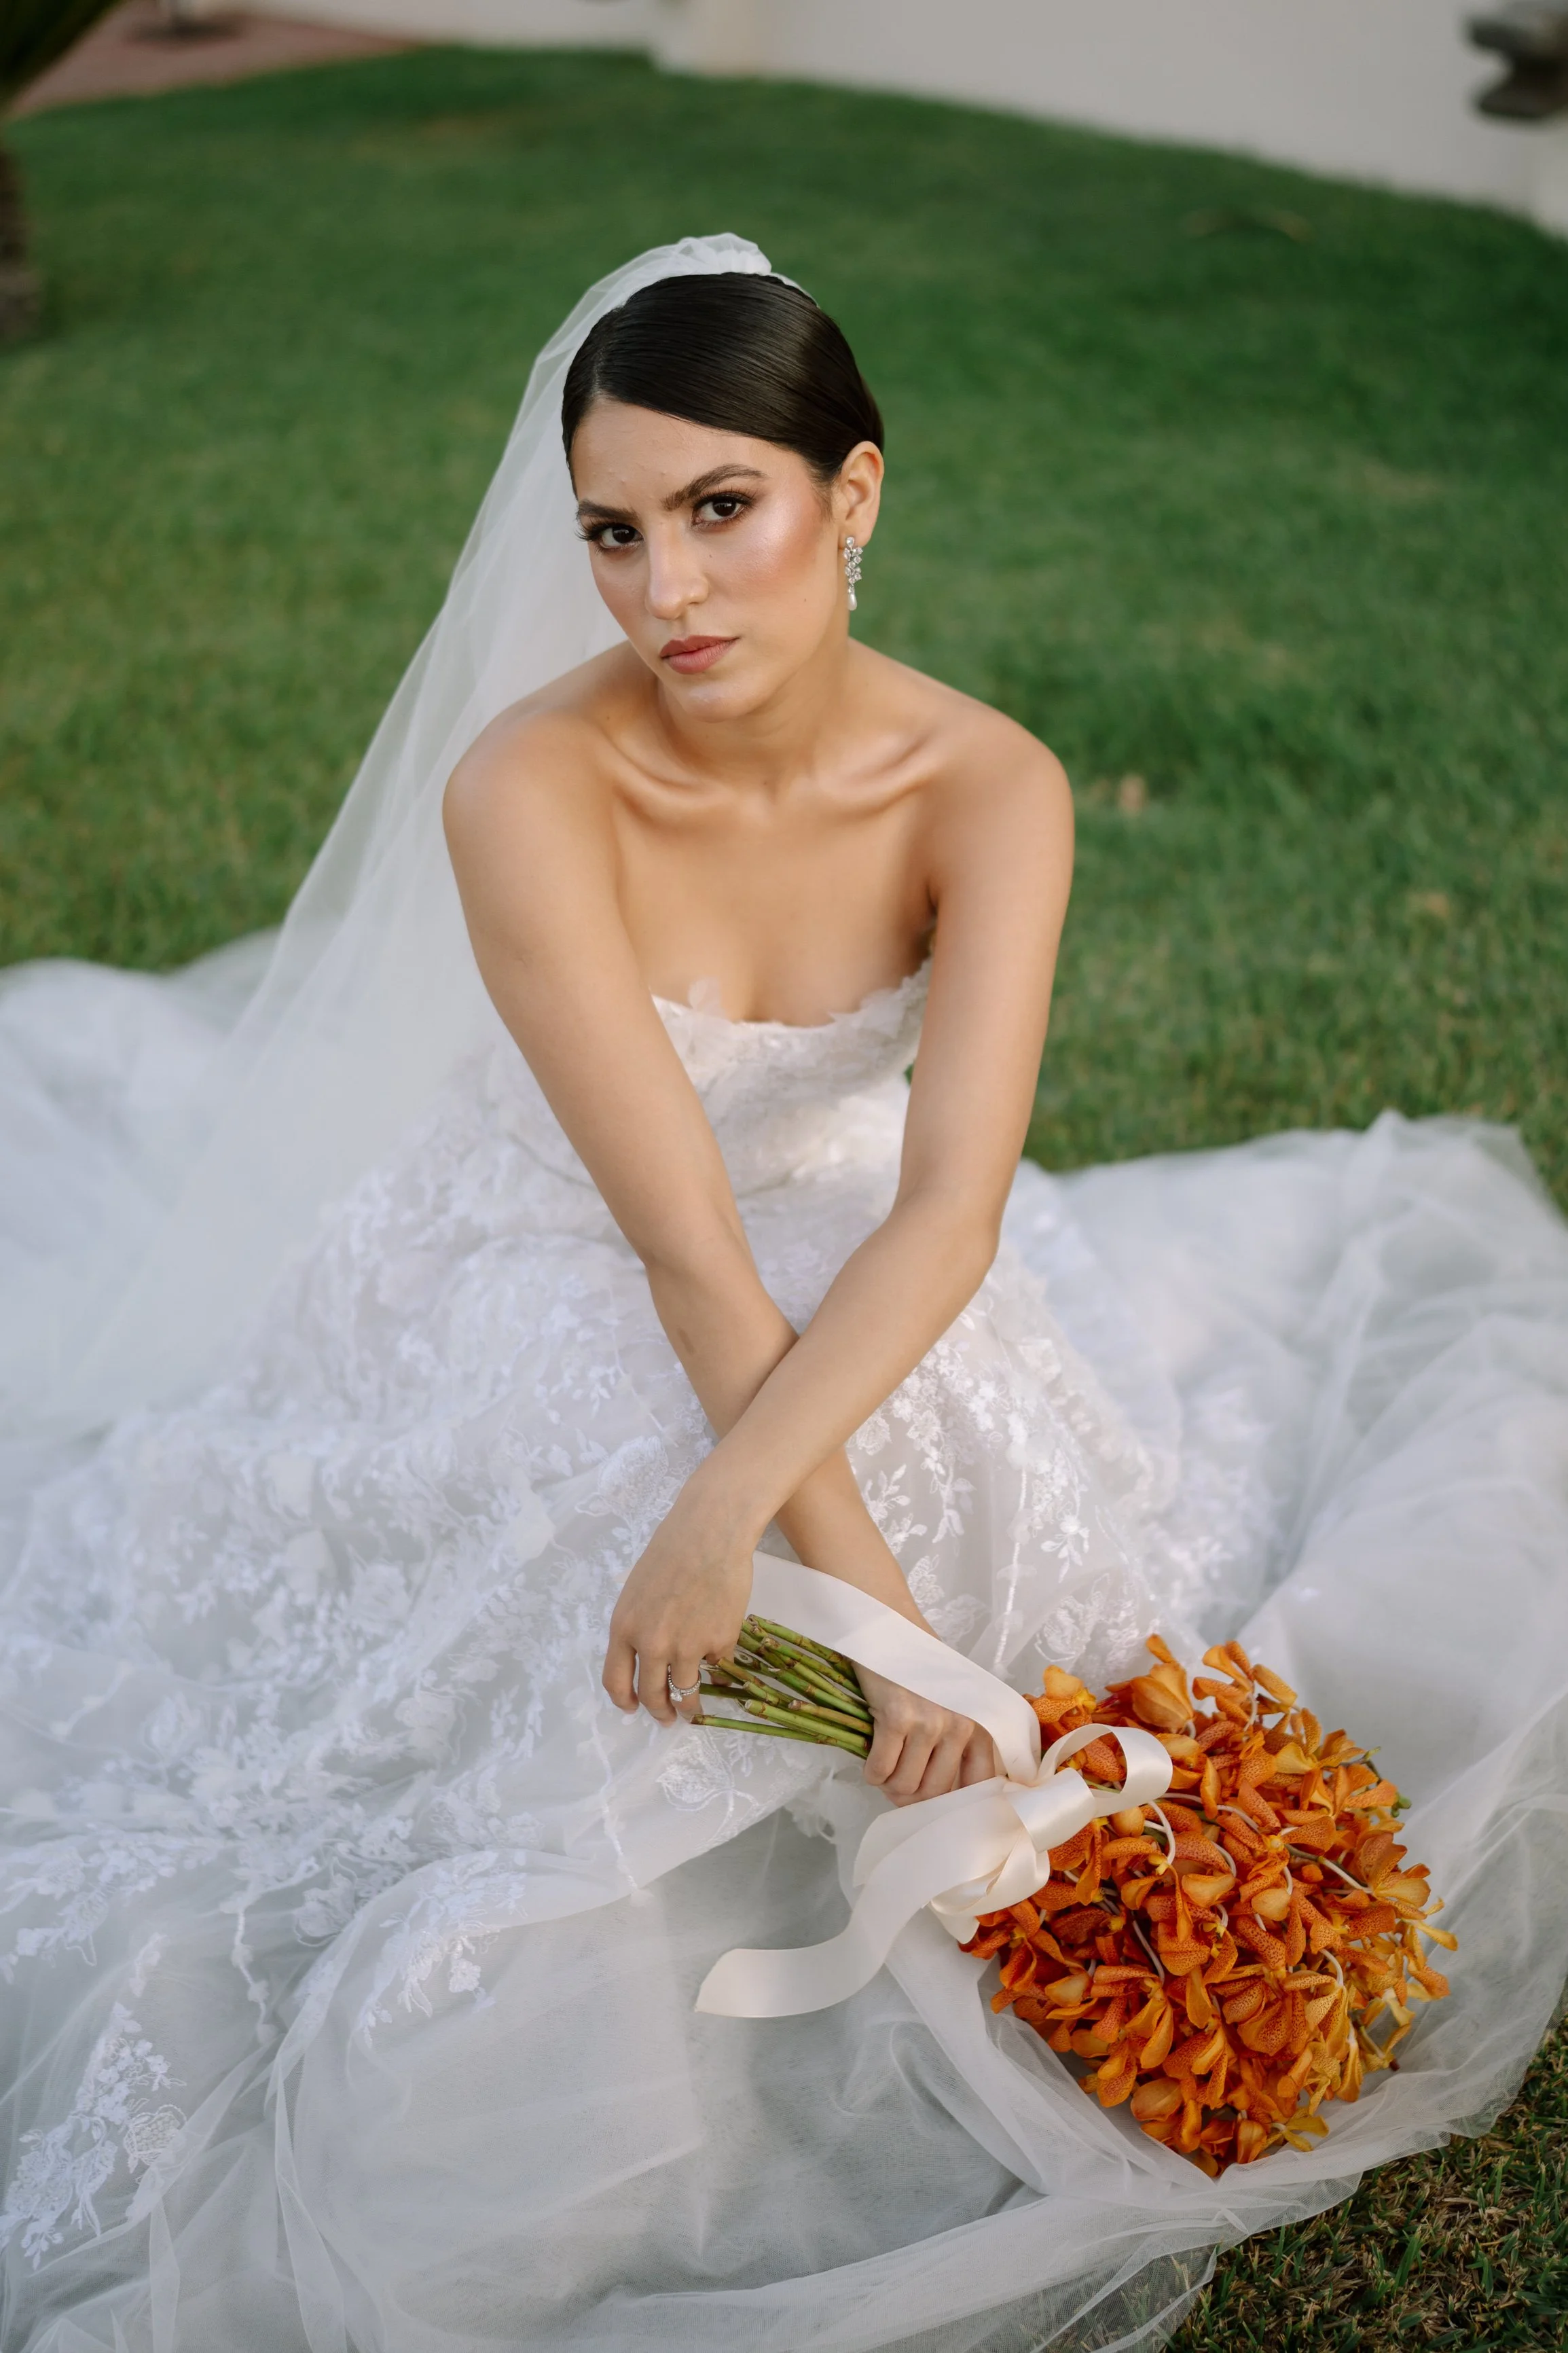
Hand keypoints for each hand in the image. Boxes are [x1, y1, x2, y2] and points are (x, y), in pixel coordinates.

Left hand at [602, 1484, 753, 1726]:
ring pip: (686, 1692)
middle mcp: (652, 1644)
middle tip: (668, 1719)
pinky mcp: (719, 1643)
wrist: (711, 1533)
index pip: (615, 1682)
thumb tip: (645, 1658)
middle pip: (652, 1695)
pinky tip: (718, 1639)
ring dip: (689, 1706)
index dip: (625, 1702)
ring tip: (693, 1708)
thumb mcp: (637, 1592)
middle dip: (661, 1713)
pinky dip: (716, 1658)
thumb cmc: (671, 1552)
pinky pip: (716, 1662)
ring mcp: (687, 1647)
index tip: (634, 1709)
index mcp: (624, 1629)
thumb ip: (637, 1627)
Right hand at [854, 1662, 997, 1804]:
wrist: (889, 1628)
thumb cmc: (918, 1669)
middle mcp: (959, 1726)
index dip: (953, 1804)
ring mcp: (929, 1721)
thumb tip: (935, 1797)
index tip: (933, 1806)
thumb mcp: (951, 1704)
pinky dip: (872, 1773)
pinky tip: (870, 1761)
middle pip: (934, 1792)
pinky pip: (881, 1769)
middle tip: (896, 1785)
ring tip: (883, 1769)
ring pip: (906, 1785)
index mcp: (978, 1725)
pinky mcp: (897, 1717)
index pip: (978, 1785)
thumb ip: (953, 1745)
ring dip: (889, 1785)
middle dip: (910, 1797)